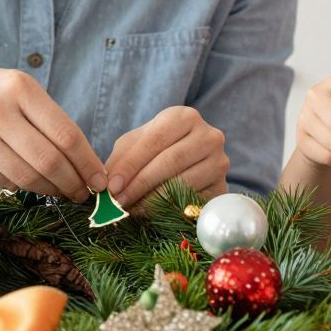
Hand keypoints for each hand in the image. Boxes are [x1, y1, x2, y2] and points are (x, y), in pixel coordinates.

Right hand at [0, 61, 106, 199]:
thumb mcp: (11, 84)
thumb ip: (43, 114)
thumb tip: (82, 157)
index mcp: (19, 87)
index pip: (66, 134)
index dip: (88, 162)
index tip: (100, 178)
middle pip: (50, 161)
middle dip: (74, 183)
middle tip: (84, 193)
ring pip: (27, 178)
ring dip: (51, 191)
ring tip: (62, 192)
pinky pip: (4, 182)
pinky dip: (22, 187)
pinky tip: (31, 184)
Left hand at [105, 105, 228, 207]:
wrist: (189, 164)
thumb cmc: (155, 150)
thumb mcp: (135, 146)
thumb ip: (121, 159)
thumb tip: (107, 182)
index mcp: (184, 116)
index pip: (154, 140)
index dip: (131, 165)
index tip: (111, 186)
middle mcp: (208, 135)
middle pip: (170, 161)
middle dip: (139, 184)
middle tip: (117, 202)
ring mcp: (219, 162)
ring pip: (182, 183)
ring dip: (151, 200)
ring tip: (130, 209)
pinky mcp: (222, 187)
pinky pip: (193, 201)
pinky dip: (168, 210)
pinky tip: (150, 214)